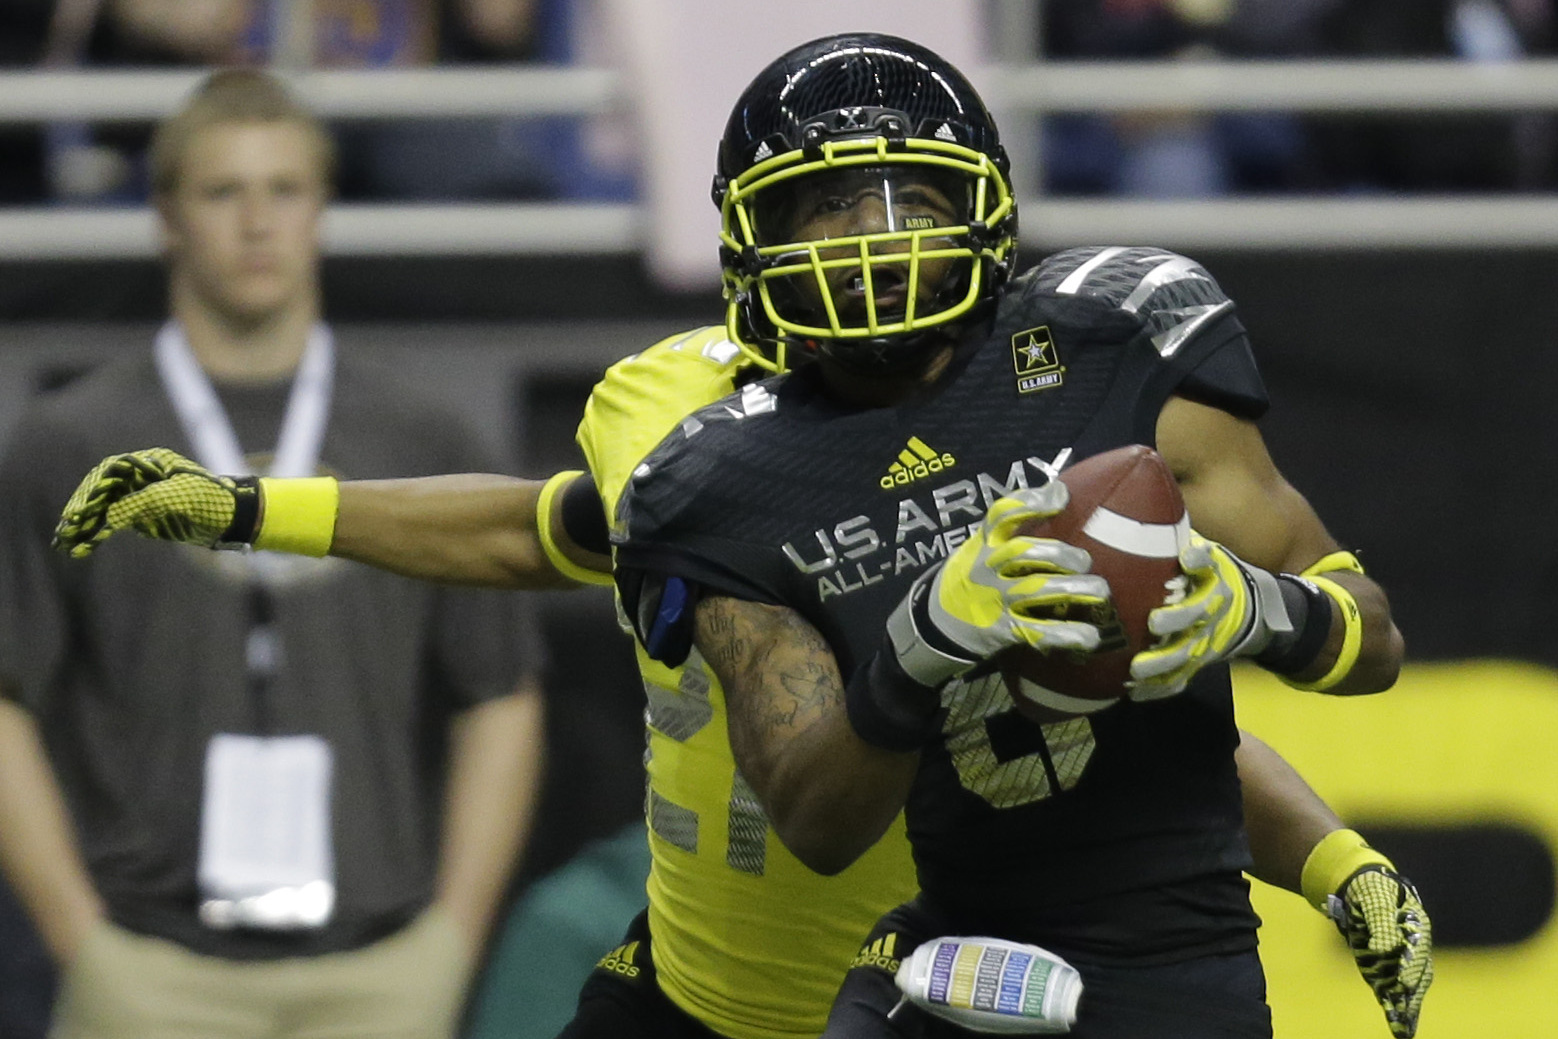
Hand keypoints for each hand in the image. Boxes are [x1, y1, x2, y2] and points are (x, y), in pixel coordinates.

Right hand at [52, 448, 252, 556]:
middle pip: (102, 490)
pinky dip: (98, 535)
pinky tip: (82, 548)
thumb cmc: (211, 500)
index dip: (92, 490)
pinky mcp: (144, 516)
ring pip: (104, 508)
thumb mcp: (177, 498)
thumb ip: (142, 503)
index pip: (111, 471)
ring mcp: (141, 496)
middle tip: (67, 527)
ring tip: (64, 541)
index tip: (80, 510)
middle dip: (82, 508)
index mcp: (150, 464)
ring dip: (84, 524)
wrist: (235, 518)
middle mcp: (141, 478)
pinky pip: (115, 524)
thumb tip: (110, 517)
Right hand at [892, 483, 1109, 685]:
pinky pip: (1040, 632)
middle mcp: (987, 569)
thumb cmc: (969, 582)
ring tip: (1099, 592)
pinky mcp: (1005, 632)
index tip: (1061, 495)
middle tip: (1084, 562)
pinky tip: (1089, 636)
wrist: (935, 627)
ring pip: (1036, 590)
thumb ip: (1008, 533)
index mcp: (982, 545)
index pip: (1002, 514)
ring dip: (1074, 589)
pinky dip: (1068, 635)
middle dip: (1061, 555)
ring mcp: (996, 601)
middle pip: (1024, 552)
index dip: (1032, 502)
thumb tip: (1058, 496)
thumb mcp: (977, 551)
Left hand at [1128, 532, 1261, 699]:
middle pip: (1197, 615)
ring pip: (1186, 654)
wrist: (1250, 613)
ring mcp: (1205, 640)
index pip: (1209, 566)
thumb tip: (1141, 505)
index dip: (1199, 560)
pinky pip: (1180, 679)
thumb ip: (1180, 539)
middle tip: (1154, 623)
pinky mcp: (1198, 663)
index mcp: (1213, 579)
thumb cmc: (1208, 577)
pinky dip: (1159, 688)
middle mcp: (1212, 610)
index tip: (1187, 558)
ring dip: (1163, 662)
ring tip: (1136, 669)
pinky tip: (1134, 693)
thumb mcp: (1204, 553)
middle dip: (1178, 619)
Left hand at [1331, 866, 1433, 1038]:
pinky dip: (1392, 1008)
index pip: (1415, 952)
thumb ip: (1380, 922)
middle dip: (1411, 999)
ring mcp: (1399, 961)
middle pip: (1415, 977)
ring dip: (1405, 1011)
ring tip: (1403, 1033)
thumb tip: (1384, 948)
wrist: (1360, 890)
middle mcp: (1412, 950)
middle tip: (1406, 1018)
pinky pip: (1390, 991)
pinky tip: (1396, 1027)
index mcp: (1416, 929)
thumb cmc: (1372, 890)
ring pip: (1405, 990)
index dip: (1409, 967)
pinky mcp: (1384, 969)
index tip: (1404, 983)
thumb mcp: (1375, 900)